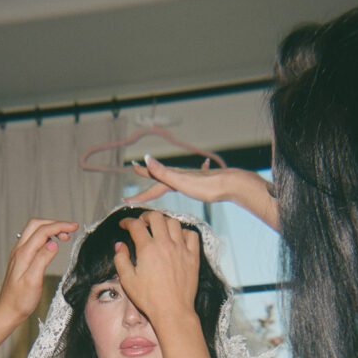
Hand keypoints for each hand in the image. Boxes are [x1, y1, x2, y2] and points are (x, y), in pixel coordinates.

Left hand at [0, 217, 76, 357]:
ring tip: (65, 237)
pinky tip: (53, 244)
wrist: (8, 311)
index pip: (43, 231)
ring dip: (50, 229)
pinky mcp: (21, 259)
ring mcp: (19, 254)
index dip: (60, 226)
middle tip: (71, 230)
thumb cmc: (20, 300)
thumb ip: (42, 259)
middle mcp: (19, 250)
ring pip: (34, 231)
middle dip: (55, 223)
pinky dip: (45, 237)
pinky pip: (32, 240)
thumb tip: (53, 243)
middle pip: (36, 225)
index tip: (74, 227)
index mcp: (23, 254)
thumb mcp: (33, 281)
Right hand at [112, 210, 199, 328]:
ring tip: (159, 228)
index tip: (124, 224)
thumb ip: (121, 259)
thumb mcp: (127, 280)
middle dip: (146, 216)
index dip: (127, 221)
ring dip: (164, 222)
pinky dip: (184, 232)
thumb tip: (120, 245)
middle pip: (156, 217)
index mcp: (147, 249)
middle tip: (142, 223)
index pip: (136, 225)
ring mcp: (181, 249)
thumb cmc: (149, 298)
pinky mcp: (193, 257)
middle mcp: (165, 244)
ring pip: (174, 222)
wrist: (172, 311)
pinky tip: (178, 238)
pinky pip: (191, 235)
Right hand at [127, 155, 278, 229]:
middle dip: (148, 175)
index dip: (140, 195)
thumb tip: (147, 158)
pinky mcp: (204, 181)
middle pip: (161, 177)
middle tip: (136, 169)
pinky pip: (196, 175)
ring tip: (161, 171)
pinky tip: (205, 164)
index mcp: (175, 178)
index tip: (126, 200)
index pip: (153, 186)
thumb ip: (163, 172)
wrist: (230, 184)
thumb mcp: (181, 181)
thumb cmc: (206, 186)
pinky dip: (197, 169)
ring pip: (175, 176)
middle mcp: (182, 176)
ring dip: (165, 174)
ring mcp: (193, 178)